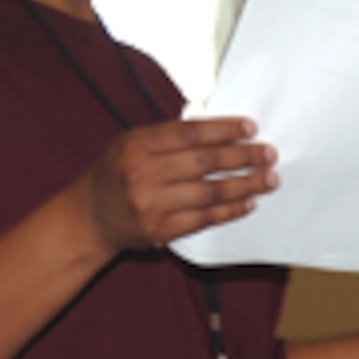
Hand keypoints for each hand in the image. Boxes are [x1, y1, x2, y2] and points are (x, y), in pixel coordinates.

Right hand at [79, 117, 276, 253]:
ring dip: (245, 185)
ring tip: (269, 178)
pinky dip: (230, 210)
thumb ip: (170, 136)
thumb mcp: (133, 143)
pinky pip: (204, 219)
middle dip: (243, 156)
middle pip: (204, 162)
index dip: (224, 129)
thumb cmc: (117, 172)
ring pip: (210, 193)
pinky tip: (248, 201)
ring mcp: (150, 205)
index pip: (190, 133)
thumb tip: (222, 131)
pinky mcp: (160, 231)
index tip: (251, 127)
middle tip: (269, 153)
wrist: (89, 218)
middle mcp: (142, 174)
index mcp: (136, 144)